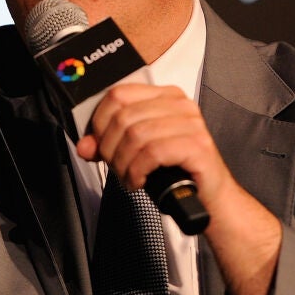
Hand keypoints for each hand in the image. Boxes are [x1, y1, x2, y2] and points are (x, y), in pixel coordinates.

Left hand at [76, 82, 281, 294]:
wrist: (209, 200)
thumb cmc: (176, 173)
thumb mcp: (136, 154)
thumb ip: (110, 145)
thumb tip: (84, 145)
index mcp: (165, 97)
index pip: (119, 94)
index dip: (100, 122)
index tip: (100, 145)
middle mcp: (180, 105)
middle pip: (124, 117)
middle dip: (110, 149)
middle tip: (116, 168)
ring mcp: (192, 123)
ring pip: (136, 135)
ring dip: (124, 164)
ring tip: (129, 177)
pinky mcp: (197, 145)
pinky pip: (152, 153)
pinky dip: (138, 171)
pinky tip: (140, 182)